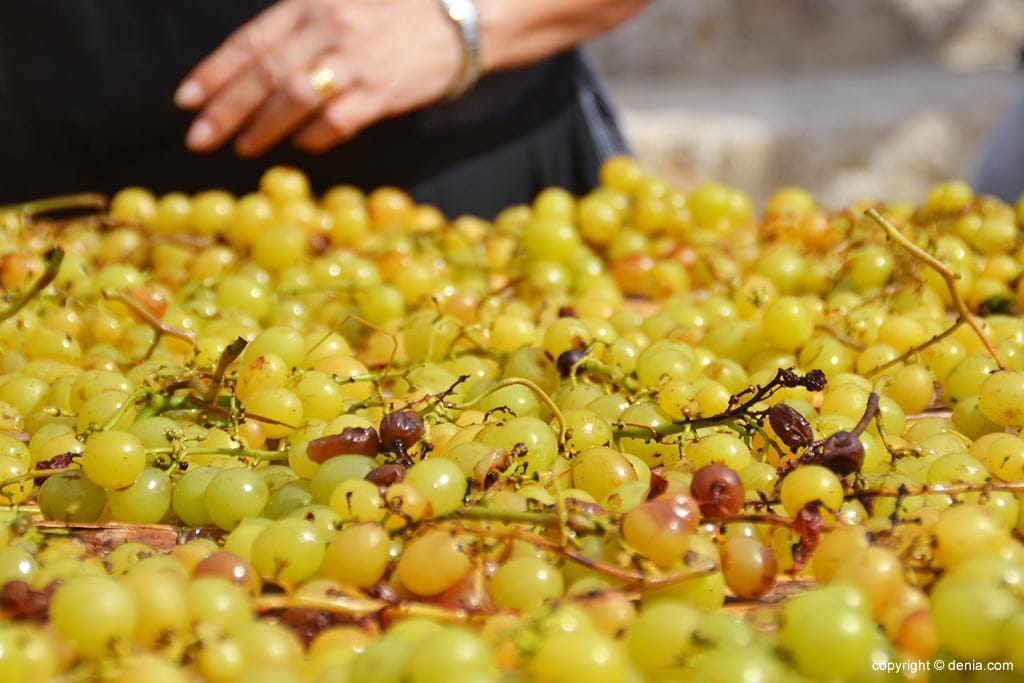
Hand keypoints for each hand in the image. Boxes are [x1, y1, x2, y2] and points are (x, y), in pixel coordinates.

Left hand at [175, 0, 462, 156]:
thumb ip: (300, 23)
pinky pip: (337, 122)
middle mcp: (328, 30)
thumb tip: (256, 61)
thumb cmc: (398, 8)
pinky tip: (298, 146)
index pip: (251, 41)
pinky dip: (313, 137)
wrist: (463, 16)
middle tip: (199, 137)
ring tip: (240, 147)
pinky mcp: (383, 92)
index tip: (186, 99)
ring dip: (262, 128)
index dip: (214, 72)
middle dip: (225, 109)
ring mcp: (356, 62)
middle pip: (264, 74)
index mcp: (311, 4)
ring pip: (294, 100)